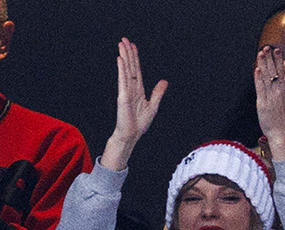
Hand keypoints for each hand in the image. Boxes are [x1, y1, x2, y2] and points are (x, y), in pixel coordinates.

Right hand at [101, 38, 167, 170]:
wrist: (131, 135)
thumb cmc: (140, 123)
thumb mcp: (153, 106)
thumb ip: (158, 93)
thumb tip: (164, 81)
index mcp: (138, 90)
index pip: (136, 70)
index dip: (135, 58)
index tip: (133, 46)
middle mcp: (131, 88)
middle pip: (130, 66)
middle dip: (127, 53)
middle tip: (124, 39)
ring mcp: (126, 91)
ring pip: (126, 70)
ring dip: (124, 57)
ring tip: (121, 44)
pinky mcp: (123, 97)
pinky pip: (122, 81)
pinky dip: (121, 70)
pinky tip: (120, 60)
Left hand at [254, 46, 284, 160]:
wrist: (280, 130)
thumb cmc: (281, 113)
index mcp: (283, 88)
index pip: (281, 71)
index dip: (278, 60)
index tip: (276, 49)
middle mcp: (278, 91)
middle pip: (274, 72)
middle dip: (270, 59)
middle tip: (267, 47)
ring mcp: (270, 97)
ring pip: (266, 78)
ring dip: (263, 65)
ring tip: (261, 54)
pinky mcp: (263, 103)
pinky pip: (260, 88)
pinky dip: (258, 79)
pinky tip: (256, 70)